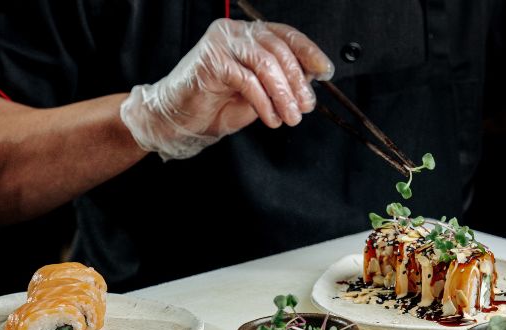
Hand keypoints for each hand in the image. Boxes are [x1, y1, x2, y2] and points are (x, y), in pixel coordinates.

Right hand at [120, 19, 333, 160]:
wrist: (179, 119)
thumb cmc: (217, 105)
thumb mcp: (262, 93)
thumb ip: (283, 81)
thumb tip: (313, 76)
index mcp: (249, 35)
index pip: (286, 35)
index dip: (309, 52)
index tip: (326, 71)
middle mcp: (235, 33)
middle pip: (279, 49)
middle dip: (298, 82)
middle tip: (306, 106)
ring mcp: (221, 44)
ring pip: (266, 64)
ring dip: (284, 94)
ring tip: (291, 117)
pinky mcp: (211, 61)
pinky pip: (248, 80)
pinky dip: (264, 103)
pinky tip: (270, 118)